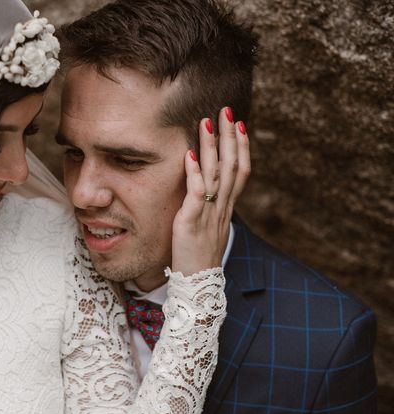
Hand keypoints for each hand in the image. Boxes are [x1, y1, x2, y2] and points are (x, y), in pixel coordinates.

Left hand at [171, 107, 249, 275]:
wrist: (198, 285)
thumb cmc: (199, 256)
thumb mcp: (210, 226)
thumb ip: (210, 206)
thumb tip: (207, 187)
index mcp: (227, 208)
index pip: (240, 171)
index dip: (241, 147)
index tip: (239, 124)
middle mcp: (222, 208)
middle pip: (231, 166)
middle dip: (230, 137)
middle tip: (227, 111)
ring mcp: (208, 215)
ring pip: (215, 175)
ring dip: (212, 147)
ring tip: (208, 122)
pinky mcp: (191, 224)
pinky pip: (196, 195)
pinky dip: (194, 175)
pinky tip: (189, 156)